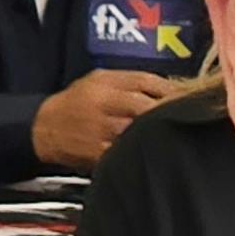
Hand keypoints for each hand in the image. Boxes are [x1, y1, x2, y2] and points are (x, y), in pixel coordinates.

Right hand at [31, 68, 182, 169]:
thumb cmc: (77, 103)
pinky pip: (128, 154)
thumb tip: (172, 87)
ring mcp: (101, 131)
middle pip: (147, 108)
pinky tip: (155, 152)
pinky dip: (143, 153)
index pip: (147, 82)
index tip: (191, 96)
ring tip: (175, 136)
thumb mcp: (100, 80)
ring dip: (159, 134)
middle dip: (169, 112)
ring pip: (140, 132)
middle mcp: (103, 105)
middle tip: (187, 118)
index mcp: (105, 84)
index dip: (172, 90)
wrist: (43, 128)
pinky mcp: (99, 154)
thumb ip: (133, 81)